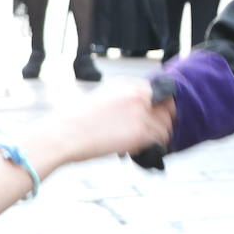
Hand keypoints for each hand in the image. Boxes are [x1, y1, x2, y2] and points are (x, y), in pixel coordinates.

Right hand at [48, 77, 172, 163]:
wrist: (65, 133)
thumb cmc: (77, 119)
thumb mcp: (103, 96)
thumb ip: (124, 98)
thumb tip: (139, 110)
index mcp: (128, 84)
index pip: (160, 92)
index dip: (161, 107)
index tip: (158, 116)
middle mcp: (138, 95)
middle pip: (168, 107)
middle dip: (165, 120)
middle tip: (158, 131)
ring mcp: (141, 113)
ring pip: (166, 125)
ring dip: (161, 135)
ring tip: (149, 143)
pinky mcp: (140, 133)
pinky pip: (159, 139)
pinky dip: (155, 146)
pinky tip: (144, 149)